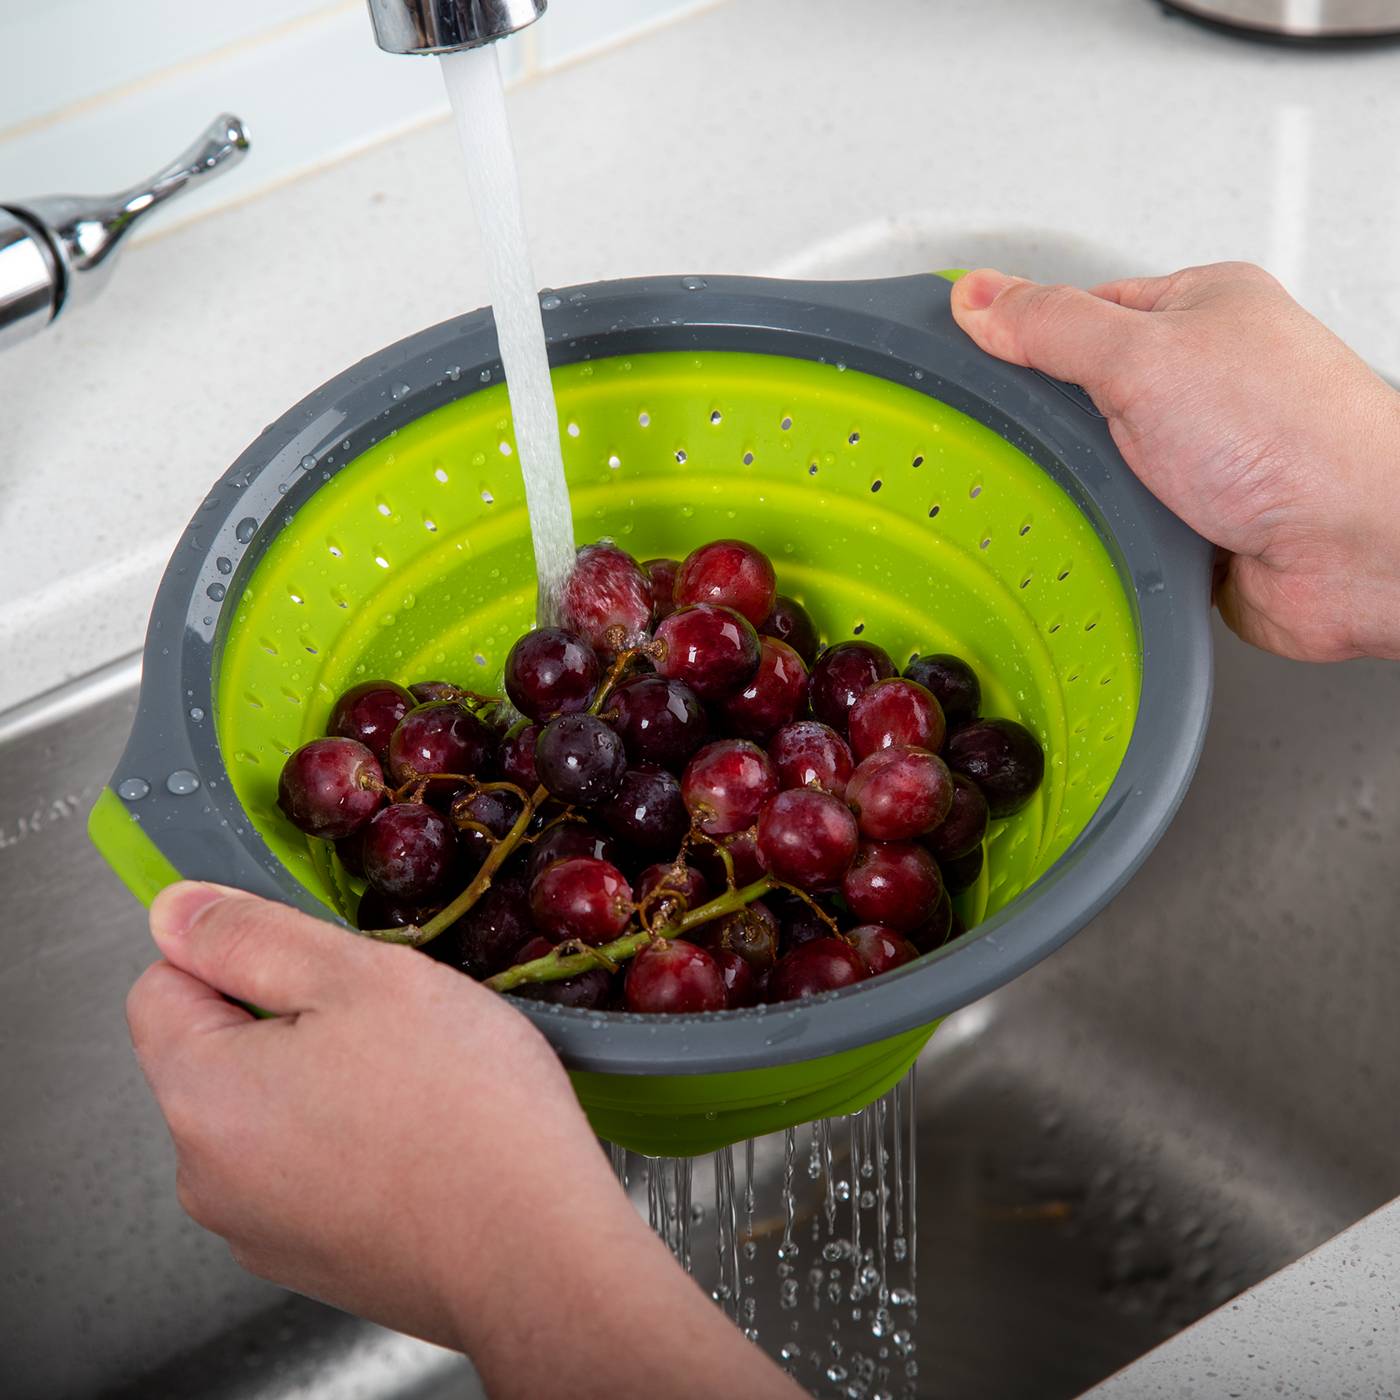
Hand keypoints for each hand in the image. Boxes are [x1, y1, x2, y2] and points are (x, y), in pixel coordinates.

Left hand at [127, 883, 799, 1399]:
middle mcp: (206, 1174)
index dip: (239, 952)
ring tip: (417, 1080)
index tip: (319, 960)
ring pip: (273, 1110)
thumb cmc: (462, 1107)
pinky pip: (311, 1168)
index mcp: (201, 1094)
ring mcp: (258, 1228)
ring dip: (326, 1080)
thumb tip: (171, 913)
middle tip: (387, 1017)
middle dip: (292, 1018)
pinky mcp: (312, 1260)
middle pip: (220, 1051)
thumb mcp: (360, 976)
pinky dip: (354, 1142)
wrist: (536, 1252)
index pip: (161, 986)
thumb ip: (251, 936)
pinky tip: (423, 1138)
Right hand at [950, 262, 1399, 661]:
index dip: (1024, 338)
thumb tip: (980, 296)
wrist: (1356, 549)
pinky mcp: (1192, 522)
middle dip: (1054, 428)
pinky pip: (1116, 525)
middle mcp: (1202, 380)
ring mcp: (1197, 455)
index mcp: (1197, 311)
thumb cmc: (1296, 439)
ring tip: (1086, 495)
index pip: (1078, 311)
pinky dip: (1103, 537)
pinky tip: (1103, 537)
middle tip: (1038, 441)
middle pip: (1080, 397)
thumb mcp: (1145, 355)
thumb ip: (1053, 326)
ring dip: (1082, 490)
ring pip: (1095, 468)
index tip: (969, 360)